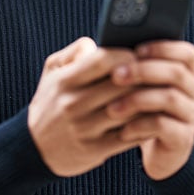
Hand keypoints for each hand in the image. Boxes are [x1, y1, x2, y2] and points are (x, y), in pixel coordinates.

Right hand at [28, 37, 145, 176]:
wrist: (33, 147)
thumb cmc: (51, 100)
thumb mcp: (52, 70)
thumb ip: (75, 51)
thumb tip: (99, 43)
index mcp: (65, 81)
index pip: (103, 60)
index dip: (126, 54)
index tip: (138, 54)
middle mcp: (73, 104)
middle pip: (120, 85)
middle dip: (142, 76)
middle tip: (157, 71)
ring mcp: (84, 129)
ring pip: (128, 111)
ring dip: (148, 100)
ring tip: (159, 91)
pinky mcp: (94, 151)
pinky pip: (128, 136)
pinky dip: (145, 125)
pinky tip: (153, 116)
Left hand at [106, 41, 193, 179]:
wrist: (156, 150)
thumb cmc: (143, 107)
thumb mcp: (141, 84)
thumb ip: (134, 64)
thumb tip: (106, 48)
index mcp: (188, 73)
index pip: (187, 53)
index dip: (163, 48)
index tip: (135, 50)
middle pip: (177, 73)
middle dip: (143, 71)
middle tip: (116, 75)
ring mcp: (193, 115)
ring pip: (171, 98)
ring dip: (137, 99)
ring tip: (111, 107)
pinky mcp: (185, 139)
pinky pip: (163, 126)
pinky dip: (140, 124)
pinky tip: (123, 129)